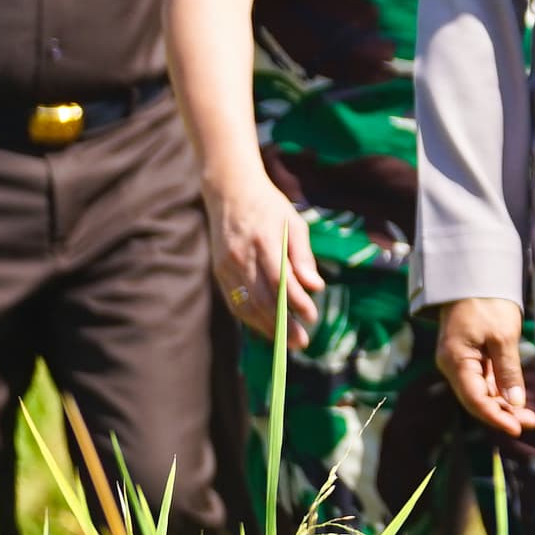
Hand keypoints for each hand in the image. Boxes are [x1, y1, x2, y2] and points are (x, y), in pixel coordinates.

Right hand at [206, 165, 322, 339]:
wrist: (230, 192)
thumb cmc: (269, 207)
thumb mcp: (294, 223)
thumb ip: (303, 256)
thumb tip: (315, 286)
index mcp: (264, 241)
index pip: (280, 280)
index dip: (296, 302)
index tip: (312, 317)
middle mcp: (241, 256)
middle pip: (262, 298)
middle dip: (283, 324)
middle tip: (301, 341)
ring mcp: (226, 266)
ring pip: (246, 304)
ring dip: (267, 327)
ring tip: (286, 342)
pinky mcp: (219, 271)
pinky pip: (234, 301)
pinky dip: (251, 318)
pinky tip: (266, 328)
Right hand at [436, 298, 532, 437]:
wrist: (474, 276)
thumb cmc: (487, 303)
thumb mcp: (503, 337)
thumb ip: (508, 371)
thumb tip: (515, 402)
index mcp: (456, 361)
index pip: (475, 400)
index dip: (496, 417)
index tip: (518, 428)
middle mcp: (453, 366)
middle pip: (477, 399)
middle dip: (503, 413)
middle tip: (532, 422)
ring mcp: (460, 362)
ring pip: (481, 391)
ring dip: (503, 404)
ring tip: (529, 415)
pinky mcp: (469, 357)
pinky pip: (483, 380)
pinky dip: (499, 390)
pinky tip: (516, 399)